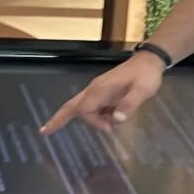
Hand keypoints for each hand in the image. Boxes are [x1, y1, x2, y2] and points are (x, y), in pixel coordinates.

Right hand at [40, 52, 164, 134]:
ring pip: (82, 107)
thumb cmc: (146, 76)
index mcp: (100, 89)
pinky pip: (93, 107)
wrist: (149, 61)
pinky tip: (112, 119)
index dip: (94, 122)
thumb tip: (116, 121)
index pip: (85, 110)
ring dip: (91, 120)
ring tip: (109, 127)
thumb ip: (129, 105)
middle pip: (70, 106)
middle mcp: (94, 90)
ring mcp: (97, 90)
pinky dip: (98, 116)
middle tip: (44, 132)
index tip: (110, 127)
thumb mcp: (142, 91)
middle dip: (57, 118)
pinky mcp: (103, 92)